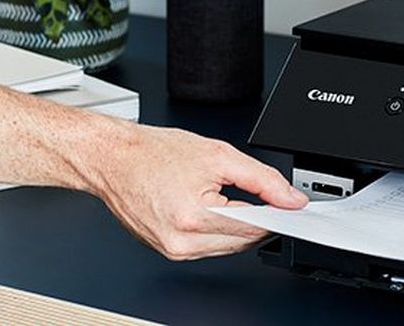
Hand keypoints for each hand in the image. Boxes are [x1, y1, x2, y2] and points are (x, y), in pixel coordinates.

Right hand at [89, 122, 308, 260]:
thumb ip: (262, 179)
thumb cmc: (152, 152)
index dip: (277, 213)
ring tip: (224, 195)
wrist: (112, 159)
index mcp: (194, 217)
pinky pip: (207, 247)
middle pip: (243, 241)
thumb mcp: (218, 154)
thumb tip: (290, 199)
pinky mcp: (167, 251)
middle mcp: (182, 242)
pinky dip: (216, 230)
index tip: (288, 206)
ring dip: (236, 226)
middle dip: (258, 220)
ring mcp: (173, 250)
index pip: (254, 226)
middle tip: (260, 195)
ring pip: (227, 247)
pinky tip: (210, 208)